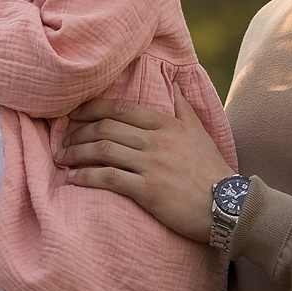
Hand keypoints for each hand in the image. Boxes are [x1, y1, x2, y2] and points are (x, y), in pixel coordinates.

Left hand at [59, 86, 230, 243]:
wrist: (228, 205)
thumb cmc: (213, 170)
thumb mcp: (200, 132)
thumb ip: (184, 108)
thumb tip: (176, 85)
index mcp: (167, 125)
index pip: (121, 109)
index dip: (92, 108)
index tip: (74, 114)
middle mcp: (157, 141)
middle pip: (107, 128)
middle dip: (79, 132)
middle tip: (64, 140)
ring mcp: (152, 165)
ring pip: (104, 150)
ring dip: (77, 153)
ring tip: (63, 158)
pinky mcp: (149, 191)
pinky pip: (109, 178)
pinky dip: (86, 176)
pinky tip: (73, 178)